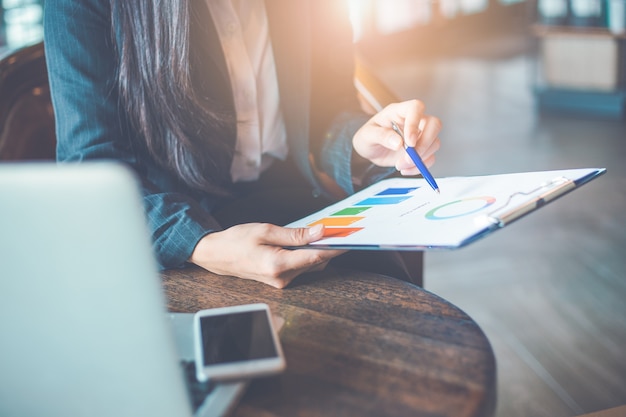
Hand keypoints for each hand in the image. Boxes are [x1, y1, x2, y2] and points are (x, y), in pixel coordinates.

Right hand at [189, 223, 345, 287]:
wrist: (216, 255)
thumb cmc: (236, 240)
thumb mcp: (266, 231)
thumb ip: (295, 234)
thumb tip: (320, 232)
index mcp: (278, 265)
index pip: (316, 257)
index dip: (336, 247)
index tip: (351, 238)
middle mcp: (282, 278)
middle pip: (316, 262)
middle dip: (328, 246)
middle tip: (338, 229)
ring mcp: (281, 282)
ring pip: (310, 265)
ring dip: (317, 250)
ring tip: (320, 232)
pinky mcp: (280, 280)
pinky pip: (301, 267)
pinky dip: (306, 255)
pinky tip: (305, 242)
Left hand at [353, 99, 441, 175]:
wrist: (370, 150)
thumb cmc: (368, 137)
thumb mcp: (367, 135)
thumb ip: (381, 136)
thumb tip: (398, 142)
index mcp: (399, 111)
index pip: (416, 108)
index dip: (415, 123)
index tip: (409, 142)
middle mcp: (414, 121)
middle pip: (434, 124)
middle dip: (425, 144)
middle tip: (410, 158)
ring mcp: (420, 135)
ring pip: (434, 143)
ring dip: (420, 158)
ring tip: (400, 165)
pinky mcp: (422, 150)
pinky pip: (430, 157)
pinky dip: (420, 167)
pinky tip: (405, 169)